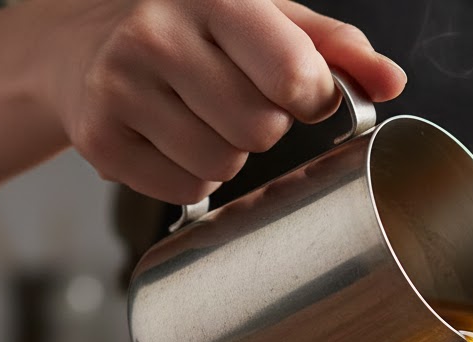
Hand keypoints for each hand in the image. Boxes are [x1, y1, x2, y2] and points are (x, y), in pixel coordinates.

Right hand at [33, 0, 405, 203]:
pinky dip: (191, 178)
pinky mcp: (101, 138)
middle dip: (263, 127)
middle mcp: (158, 33)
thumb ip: (335, 48)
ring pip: (224, 167)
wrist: (80, 42)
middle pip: (261, 131)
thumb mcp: (266, 19)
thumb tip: (392, 81)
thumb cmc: (192, 31)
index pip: (294, 74)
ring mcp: (121, 86)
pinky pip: (187, 190)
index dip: (310, 97)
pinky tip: (171, 140)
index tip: (297, 91)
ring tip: (199, 119)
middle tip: (234, 101)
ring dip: (227, 156)